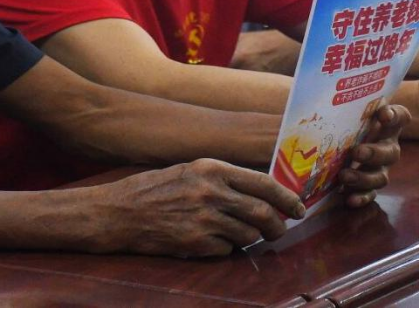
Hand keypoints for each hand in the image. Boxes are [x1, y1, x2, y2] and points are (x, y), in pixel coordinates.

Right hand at [88, 159, 304, 256]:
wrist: (120, 211)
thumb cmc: (154, 189)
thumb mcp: (191, 171)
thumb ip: (223, 179)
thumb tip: (260, 193)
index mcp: (213, 168)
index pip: (264, 183)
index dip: (287, 198)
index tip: (299, 208)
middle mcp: (212, 191)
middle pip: (263, 213)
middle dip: (277, 226)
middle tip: (278, 231)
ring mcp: (205, 218)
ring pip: (249, 236)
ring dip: (249, 240)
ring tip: (237, 236)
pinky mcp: (196, 242)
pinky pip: (226, 251)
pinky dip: (225, 250)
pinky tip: (210, 242)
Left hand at [338, 104, 407, 208]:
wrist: (348, 134)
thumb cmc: (352, 117)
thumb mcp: (354, 107)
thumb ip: (352, 102)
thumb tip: (332, 93)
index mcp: (388, 125)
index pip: (400, 116)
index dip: (395, 116)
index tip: (384, 114)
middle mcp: (388, 146)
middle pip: (390, 153)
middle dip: (374, 154)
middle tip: (357, 152)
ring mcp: (381, 167)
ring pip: (380, 177)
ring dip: (363, 178)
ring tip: (345, 176)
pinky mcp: (369, 184)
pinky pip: (369, 194)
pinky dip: (360, 197)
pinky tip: (349, 199)